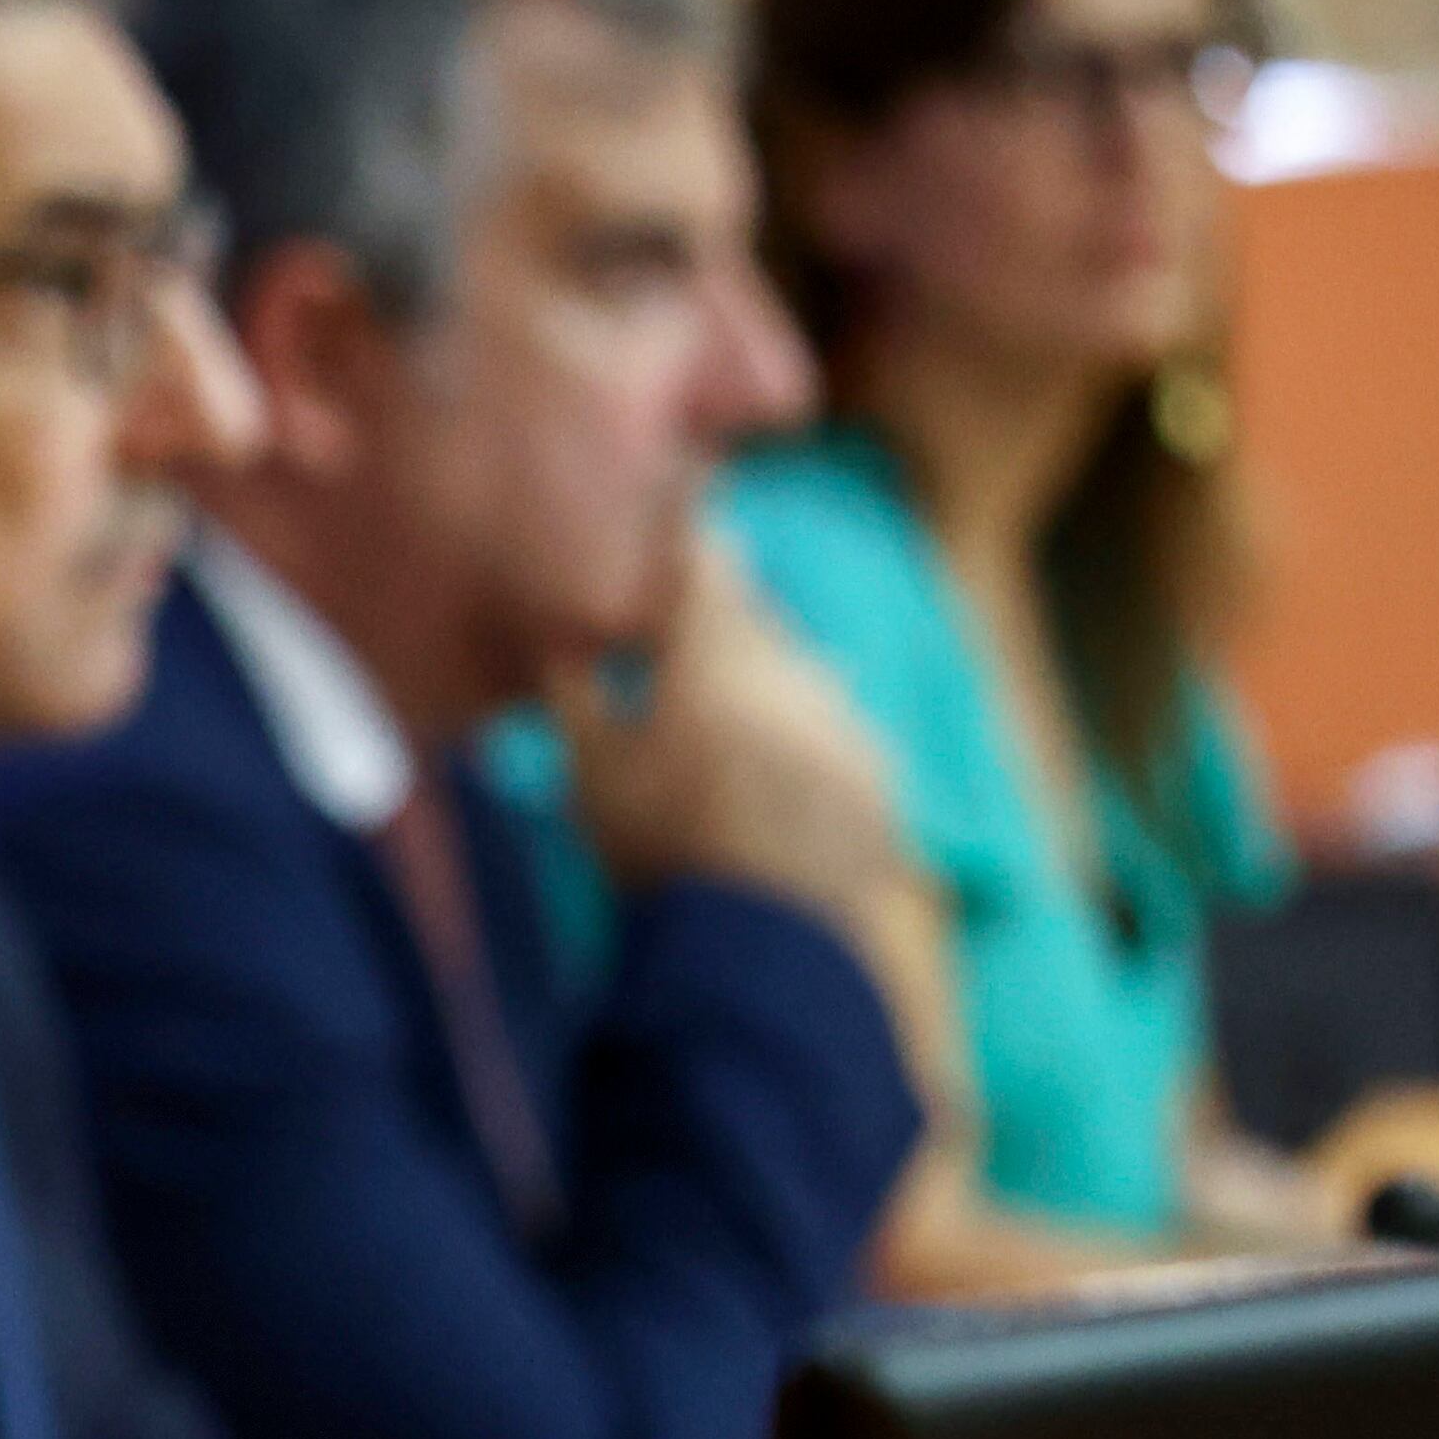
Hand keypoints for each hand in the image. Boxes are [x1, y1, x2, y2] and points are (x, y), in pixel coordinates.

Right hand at [547, 532, 909, 920]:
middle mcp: (793, 668)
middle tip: (677, 650)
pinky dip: (802, 746)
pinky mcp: (880, 775)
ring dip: (762, 688)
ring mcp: (846, 721)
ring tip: (724, 739)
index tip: (676, 491)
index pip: (701, 557)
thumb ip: (573, 694)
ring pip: (798, 675)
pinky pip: (835, 737)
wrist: (764, 947)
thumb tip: (558, 638)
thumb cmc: (658, 853)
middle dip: (717, 623)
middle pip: (753, 617)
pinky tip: (773, 789)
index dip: (684, 525)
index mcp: (716, 656)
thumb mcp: (589, 775)